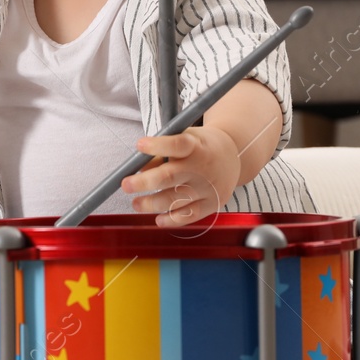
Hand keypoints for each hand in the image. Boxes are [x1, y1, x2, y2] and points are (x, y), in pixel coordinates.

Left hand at [120, 126, 240, 226]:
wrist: (233, 157)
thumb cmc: (200, 146)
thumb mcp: (185, 138)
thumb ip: (161, 152)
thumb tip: (138, 168)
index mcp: (195, 146)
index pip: (177, 144)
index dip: (158, 145)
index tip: (140, 145)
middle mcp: (202, 167)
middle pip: (170, 176)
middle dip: (144, 182)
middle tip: (126, 185)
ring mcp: (207, 187)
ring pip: (175, 199)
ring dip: (151, 204)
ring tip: (137, 203)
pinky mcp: (211, 204)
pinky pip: (189, 216)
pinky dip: (171, 220)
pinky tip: (158, 219)